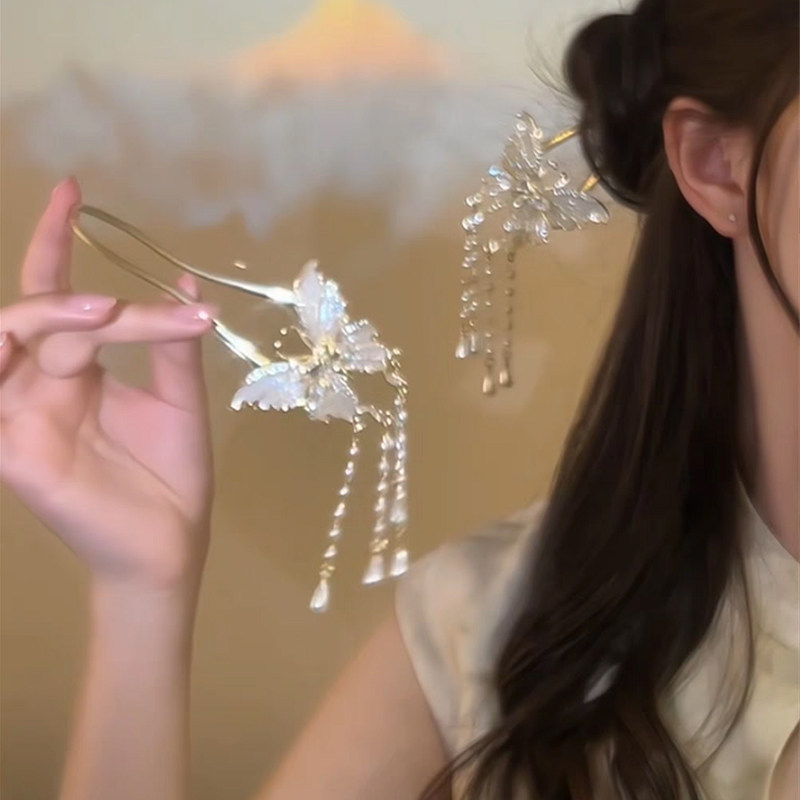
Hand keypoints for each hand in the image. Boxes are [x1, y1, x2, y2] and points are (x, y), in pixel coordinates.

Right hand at [0, 177, 220, 589]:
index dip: (55, 240)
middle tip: (118, 308)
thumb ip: (172, 342)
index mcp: (76, 369)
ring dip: (48, 318)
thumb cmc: (173, 476)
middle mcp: (38, 384)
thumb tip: (185, 283)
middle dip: (73, 297)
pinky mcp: (14, 451)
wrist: (172, 543)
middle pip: (34, 312)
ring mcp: (19, 416)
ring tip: (101, 318)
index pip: (54, 294)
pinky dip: (4, 360)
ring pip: (9, 339)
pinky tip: (27, 342)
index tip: (73, 188)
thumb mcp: (181, 398)